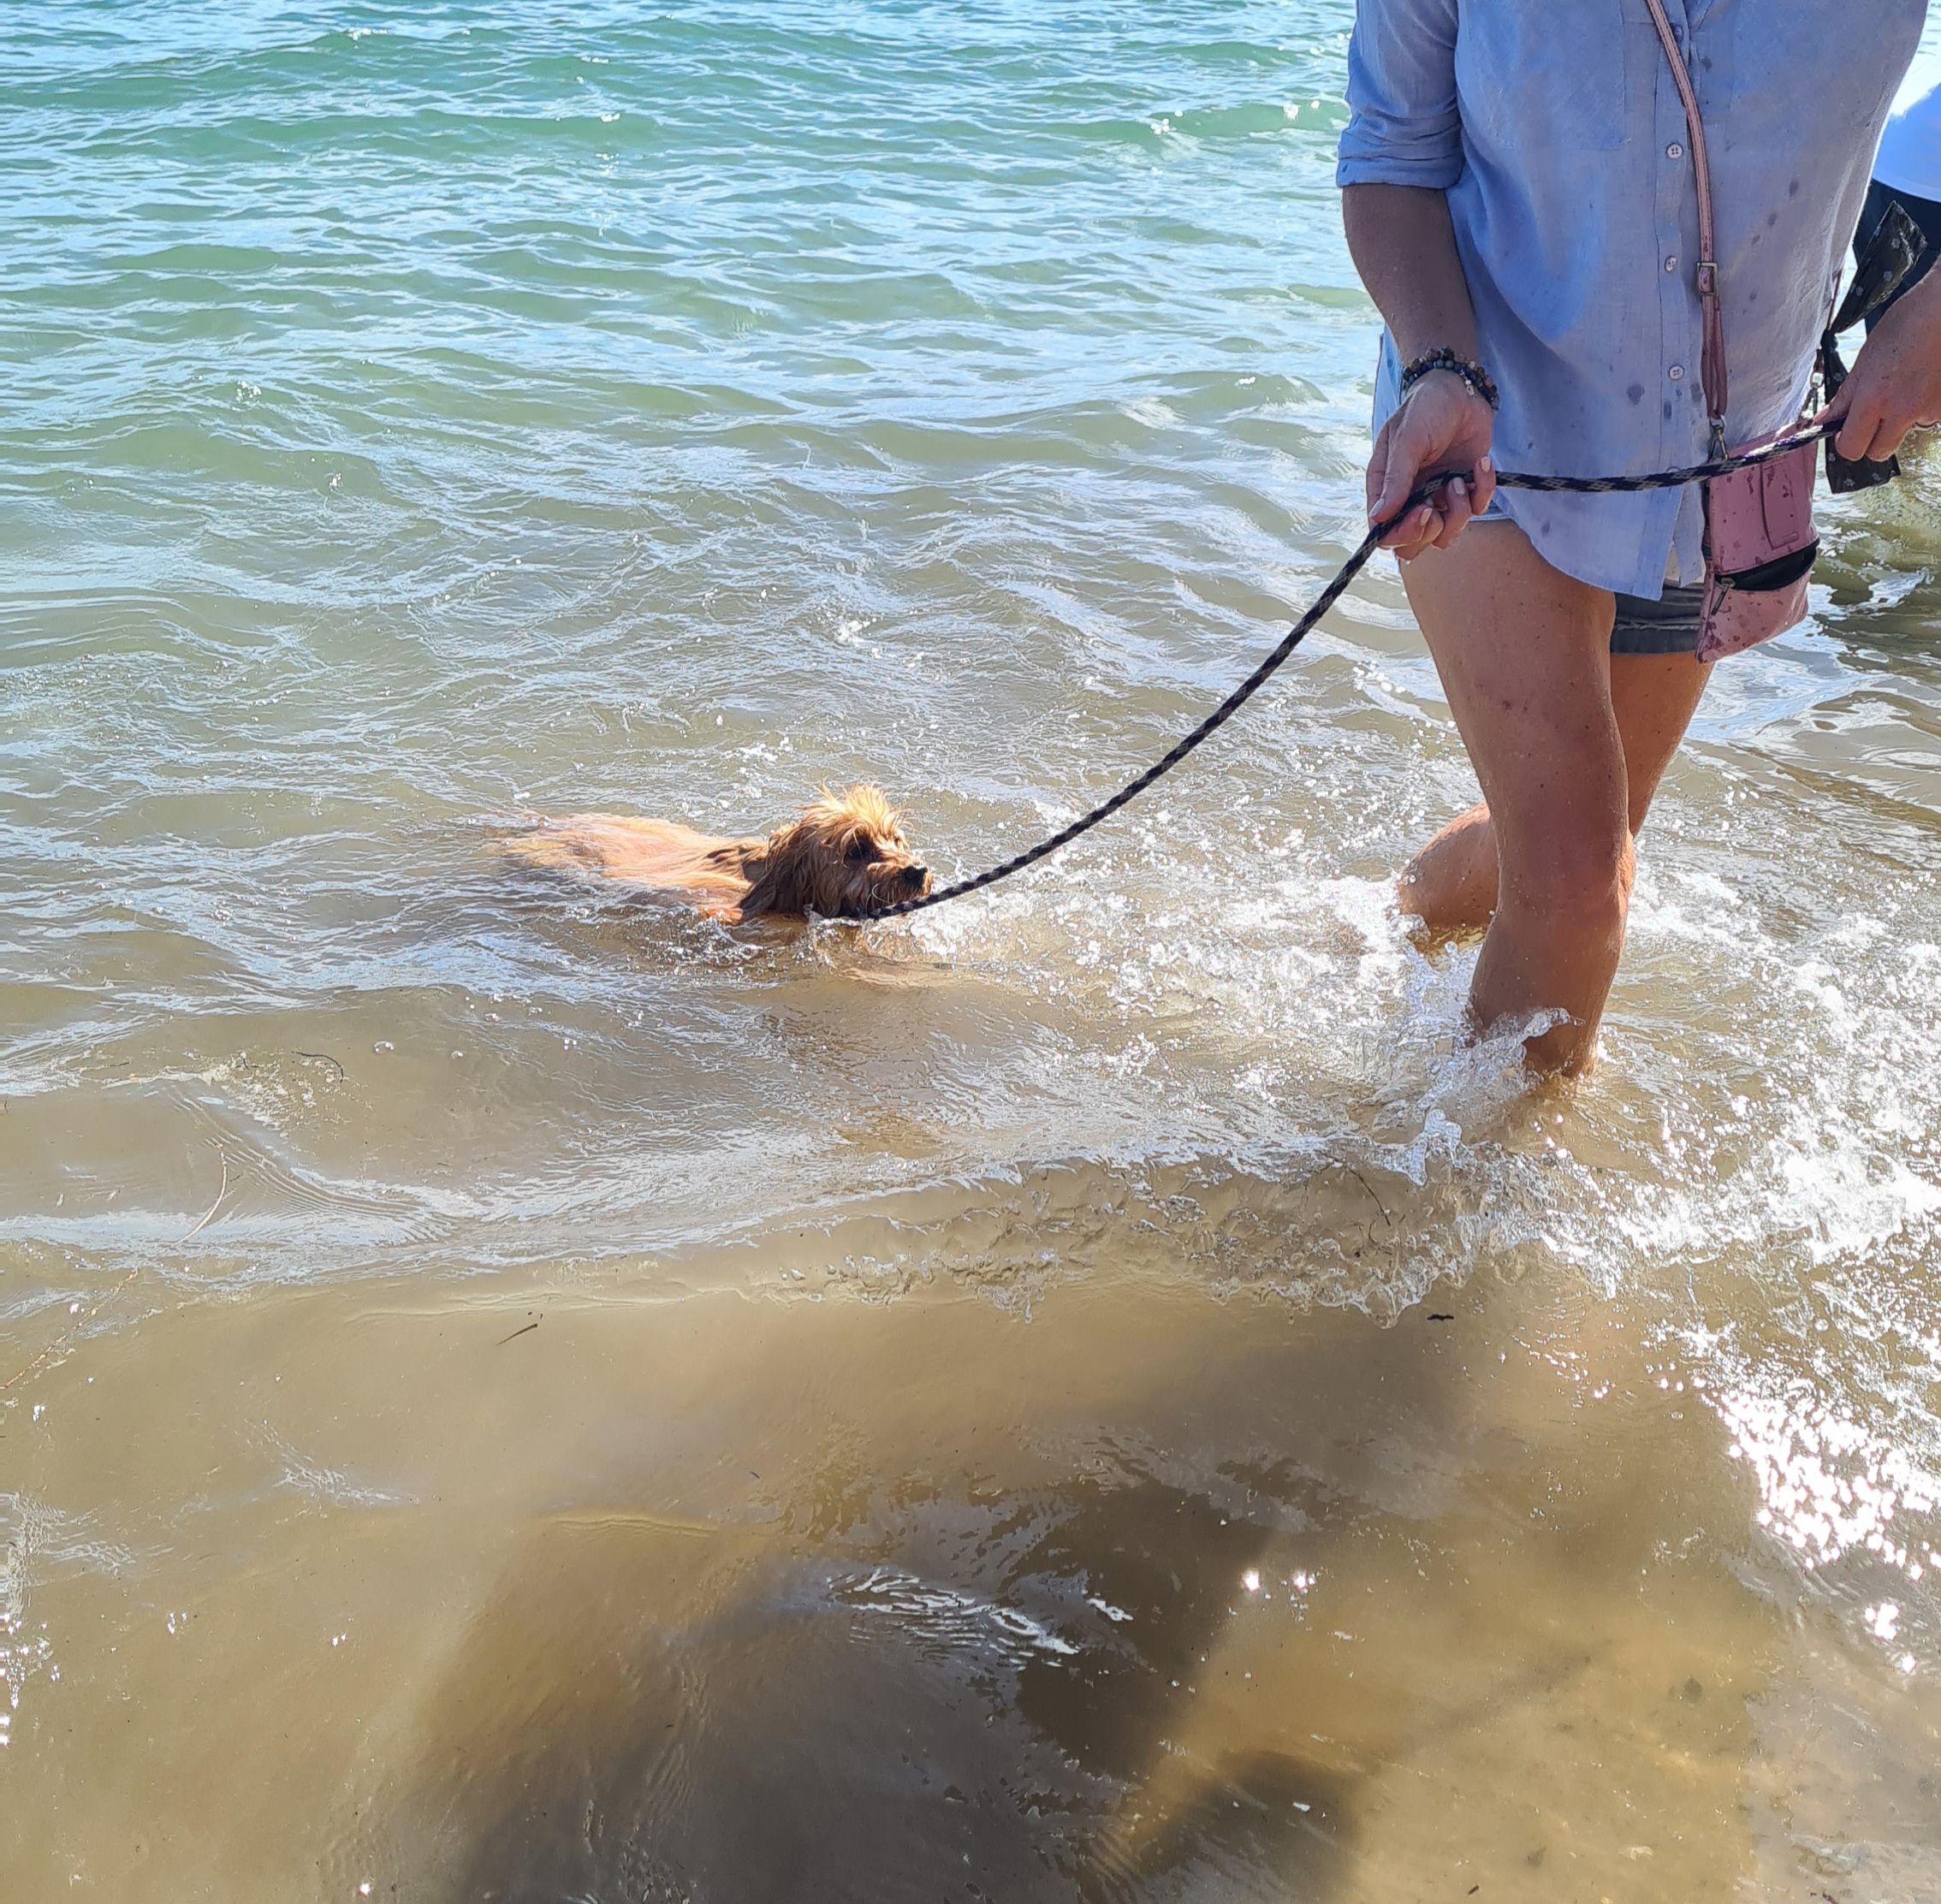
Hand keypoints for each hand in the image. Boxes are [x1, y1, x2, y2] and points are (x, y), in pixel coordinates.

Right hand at [1366, 370, 1497, 559]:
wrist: (1461, 390)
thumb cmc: (1425, 409)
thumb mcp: (1407, 440)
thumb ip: (1395, 479)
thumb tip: (1378, 518)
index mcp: (1386, 490)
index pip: (1386, 533)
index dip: (1403, 533)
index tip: (1421, 511)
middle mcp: (1410, 500)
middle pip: (1414, 544)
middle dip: (1430, 530)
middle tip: (1436, 503)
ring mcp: (1438, 498)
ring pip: (1446, 535)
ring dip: (1457, 512)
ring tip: (1459, 479)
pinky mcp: (1466, 490)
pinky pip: (1476, 510)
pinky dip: (1482, 490)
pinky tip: (1480, 464)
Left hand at [1817, 268, 1940, 461]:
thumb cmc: (1909, 322)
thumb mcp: (1866, 358)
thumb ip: (1846, 396)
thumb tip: (1825, 418)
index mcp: (1873, 399)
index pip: (1851, 448)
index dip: (1846, 443)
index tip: (1845, 433)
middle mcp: (1903, 411)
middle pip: (1879, 451)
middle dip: (1872, 441)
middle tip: (1873, 418)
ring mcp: (1930, 410)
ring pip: (1907, 432)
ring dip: (1902, 420)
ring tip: (1906, 386)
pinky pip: (1930, 417)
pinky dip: (1925, 406)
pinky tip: (1924, 381)